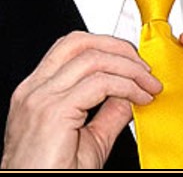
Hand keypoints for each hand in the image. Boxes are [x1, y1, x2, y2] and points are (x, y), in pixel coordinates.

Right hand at [0, 31, 161, 168]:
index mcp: (35, 91)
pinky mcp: (54, 113)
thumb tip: (129, 94)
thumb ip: (108, 113)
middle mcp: (34, 89)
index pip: (71, 47)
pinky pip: (100, 84)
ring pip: (93, 58)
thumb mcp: (88, 141)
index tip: (133, 64)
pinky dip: (127, 85)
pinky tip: (140, 97)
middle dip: (118, 48)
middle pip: (80, 42)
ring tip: (148, 83)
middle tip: (144, 67)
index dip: (106, 48)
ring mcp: (40, 98)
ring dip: (129, 67)